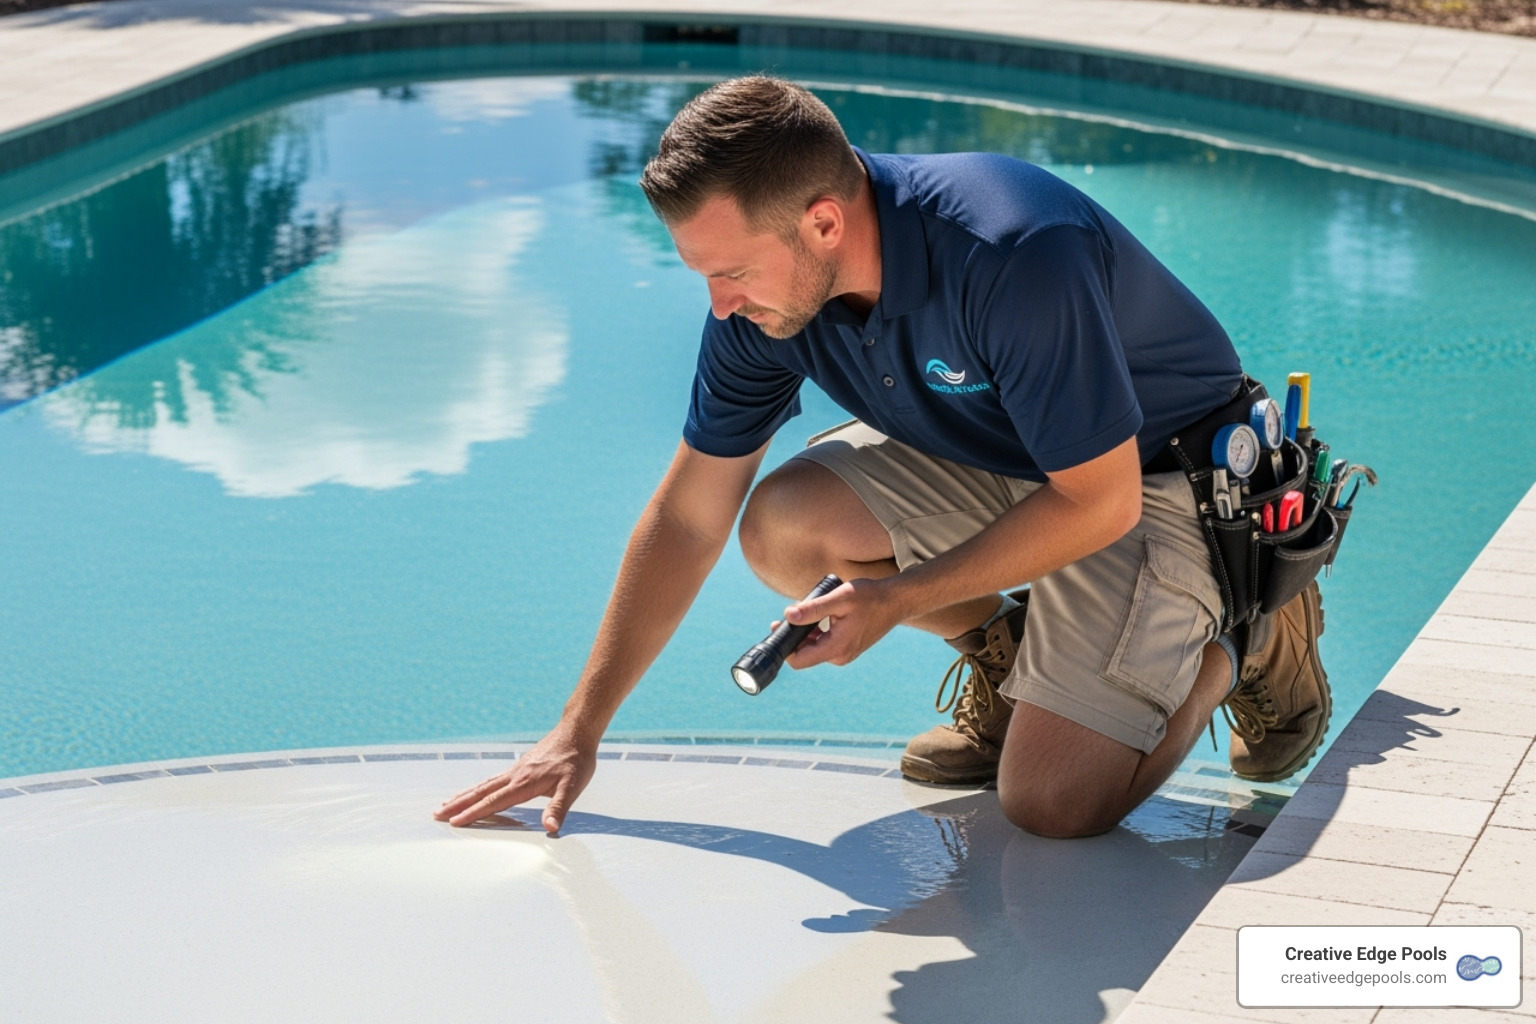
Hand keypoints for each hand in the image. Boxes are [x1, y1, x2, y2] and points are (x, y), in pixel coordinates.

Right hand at [434, 725, 595, 832]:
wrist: (578, 731)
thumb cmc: (577, 760)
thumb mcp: (573, 786)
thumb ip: (559, 807)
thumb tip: (550, 828)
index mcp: (524, 783)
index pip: (494, 801)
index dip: (474, 813)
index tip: (454, 822)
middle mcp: (515, 775)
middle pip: (481, 792)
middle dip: (459, 805)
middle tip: (437, 814)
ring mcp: (516, 769)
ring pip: (484, 784)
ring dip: (465, 795)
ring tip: (446, 803)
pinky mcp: (520, 766)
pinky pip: (493, 779)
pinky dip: (479, 787)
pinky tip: (476, 790)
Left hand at [781, 577, 907, 669]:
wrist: (895, 600)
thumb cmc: (870, 597)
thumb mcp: (839, 599)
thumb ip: (813, 609)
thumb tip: (788, 616)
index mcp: (836, 648)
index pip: (799, 660)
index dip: (784, 646)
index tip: (778, 626)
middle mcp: (840, 656)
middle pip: (804, 653)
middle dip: (794, 635)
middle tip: (791, 611)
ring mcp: (844, 653)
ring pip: (814, 647)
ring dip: (806, 631)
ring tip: (809, 608)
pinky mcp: (847, 647)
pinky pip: (824, 643)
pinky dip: (817, 631)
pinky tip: (821, 614)